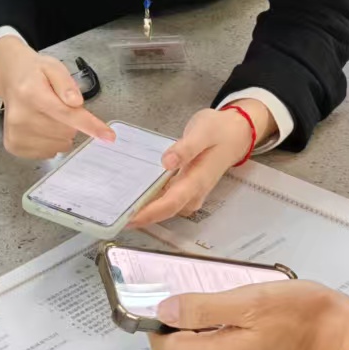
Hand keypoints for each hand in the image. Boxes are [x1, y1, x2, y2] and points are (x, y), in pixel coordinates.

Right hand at [0, 36, 112, 158]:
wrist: (9, 78)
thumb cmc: (35, 72)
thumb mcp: (53, 67)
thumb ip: (66, 84)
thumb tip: (77, 103)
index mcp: (32, 94)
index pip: (67, 114)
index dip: (90, 126)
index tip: (109, 137)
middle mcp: (21, 117)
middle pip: (66, 132)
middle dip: (71, 121)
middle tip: (60, 106)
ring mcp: (16, 134)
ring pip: (59, 145)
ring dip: (61, 133)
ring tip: (49, 115)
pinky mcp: (13, 145)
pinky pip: (47, 153)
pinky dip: (51, 142)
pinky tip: (42, 127)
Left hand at [129, 101, 275, 227]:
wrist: (236, 132)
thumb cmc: (219, 131)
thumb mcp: (203, 132)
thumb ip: (187, 147)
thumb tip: (167, 162)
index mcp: (197, 180)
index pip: (169, 204)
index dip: (148, 213)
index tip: (126, 218)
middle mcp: (194, 192)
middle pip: (164, 211)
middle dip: (139, 215)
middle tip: (112, 213)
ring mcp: (191, 192)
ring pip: (164, 207)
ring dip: (143, 209)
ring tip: (116, 205)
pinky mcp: (186, 188)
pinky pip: (165, 198)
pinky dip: (149, 198)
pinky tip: (133, 193)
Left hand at [149, 281, 348, 349]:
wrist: (346, 340)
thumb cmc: (303, 316)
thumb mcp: (250, 301)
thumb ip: (202, 308)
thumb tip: (163, 311)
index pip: (167, 348)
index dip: (159, 323)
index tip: (165, 297)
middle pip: (188, 348)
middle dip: (194, 320)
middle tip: (220, 291)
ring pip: (210, 349)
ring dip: (217, 325)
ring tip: (245, 303)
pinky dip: (234, 335)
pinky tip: (257, 318)